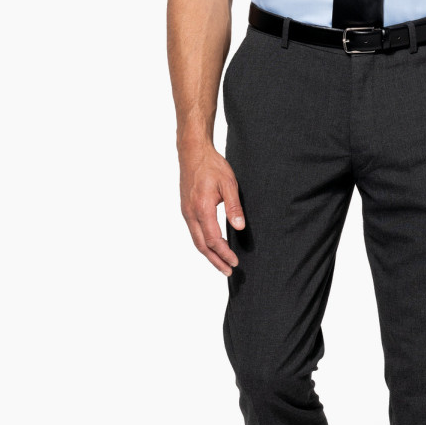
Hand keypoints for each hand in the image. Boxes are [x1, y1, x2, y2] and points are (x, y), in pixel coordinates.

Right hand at [179, 142, 244, 274]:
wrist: (193, 153)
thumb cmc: (212, 166)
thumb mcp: (229, 183)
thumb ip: (234, 206)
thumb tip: (239, 227)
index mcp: (202, 209)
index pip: (213, 239)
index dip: (224, 253)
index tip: (235, 262)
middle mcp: (190, 213)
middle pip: (202, 245)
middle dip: (215, 261)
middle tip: (228, 271)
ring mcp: (186, 212)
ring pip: (196, 240)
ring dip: (208, 254)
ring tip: (221, 264)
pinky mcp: (186, 209)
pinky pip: (193, 232)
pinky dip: (203, 243)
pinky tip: (211, 246)